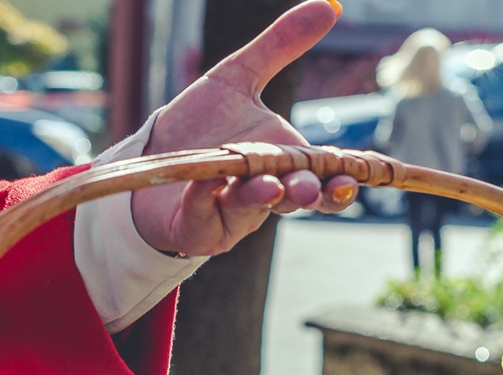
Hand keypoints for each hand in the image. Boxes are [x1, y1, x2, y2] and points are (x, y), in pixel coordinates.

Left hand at [132, 0, 359, 256]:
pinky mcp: (197, 226)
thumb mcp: (237, 78)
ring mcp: (231, 213)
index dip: (341, 183)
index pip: (325, 180)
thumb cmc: (201, 125)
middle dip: (306, 193)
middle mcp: (266, 194)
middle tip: (310, 185)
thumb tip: (330, 6)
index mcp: (284, 164)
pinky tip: (206, 181)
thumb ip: (280, 46)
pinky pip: (203, 214)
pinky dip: (205, 197)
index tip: (352, 176)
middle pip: (296, 199)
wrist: (150, 157)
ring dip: (262, 198)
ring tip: (268, 186)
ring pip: (252, 210)